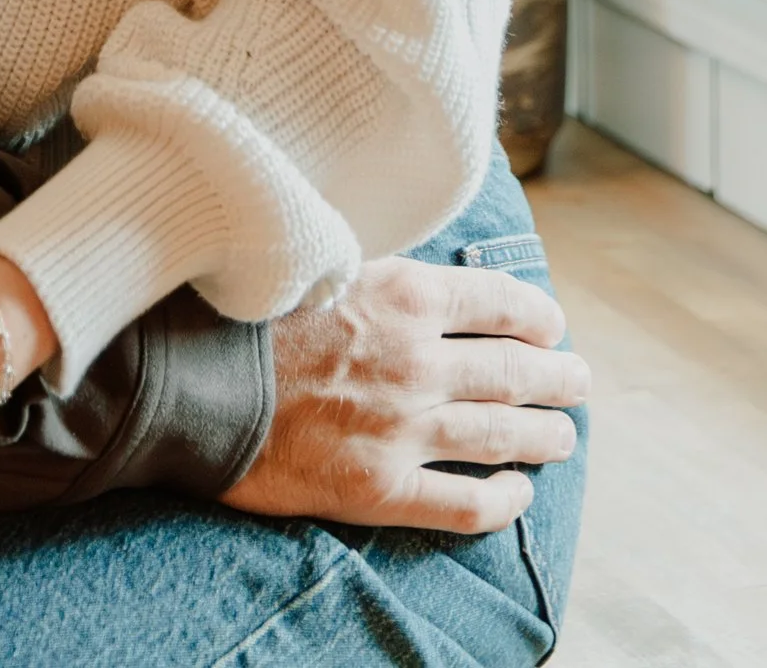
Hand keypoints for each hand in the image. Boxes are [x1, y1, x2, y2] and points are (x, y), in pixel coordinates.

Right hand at [226, 256, 589, 535]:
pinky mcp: (382, 488)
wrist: (190, 382)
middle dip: (558, 378)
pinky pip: (467, 504)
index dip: (537, 315)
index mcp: (402, 294)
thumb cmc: (246, 315)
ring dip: (545, 435)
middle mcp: (416, 360)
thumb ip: (378, 275)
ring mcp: (403, 429)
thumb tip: (419, 276)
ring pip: (503, 435)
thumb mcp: (319, 263)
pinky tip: (517, 495)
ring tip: (563, 435)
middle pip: (515, 371)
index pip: (500, 302)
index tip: (551, 325)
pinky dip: (504, 501)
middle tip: (579, 381)